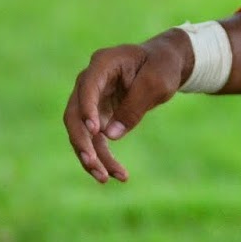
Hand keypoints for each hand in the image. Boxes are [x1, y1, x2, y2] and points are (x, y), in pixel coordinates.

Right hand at [64, 32, 188, 183]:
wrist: (166, 64)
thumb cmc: (162, 66)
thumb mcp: (157, 83)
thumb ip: (135, 106)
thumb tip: (109, 137)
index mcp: (103, 63)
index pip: (87, 87)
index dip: (87, 109)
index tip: (95, 131)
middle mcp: (90, 81)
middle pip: (74, 113)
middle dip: (82, 141)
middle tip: (92, 163)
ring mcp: (92, 100)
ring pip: (82, 132)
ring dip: (91, 156)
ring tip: (105, 178)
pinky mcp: (99, 115)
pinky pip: (96, 140)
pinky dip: (104, 157)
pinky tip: (118, 175)